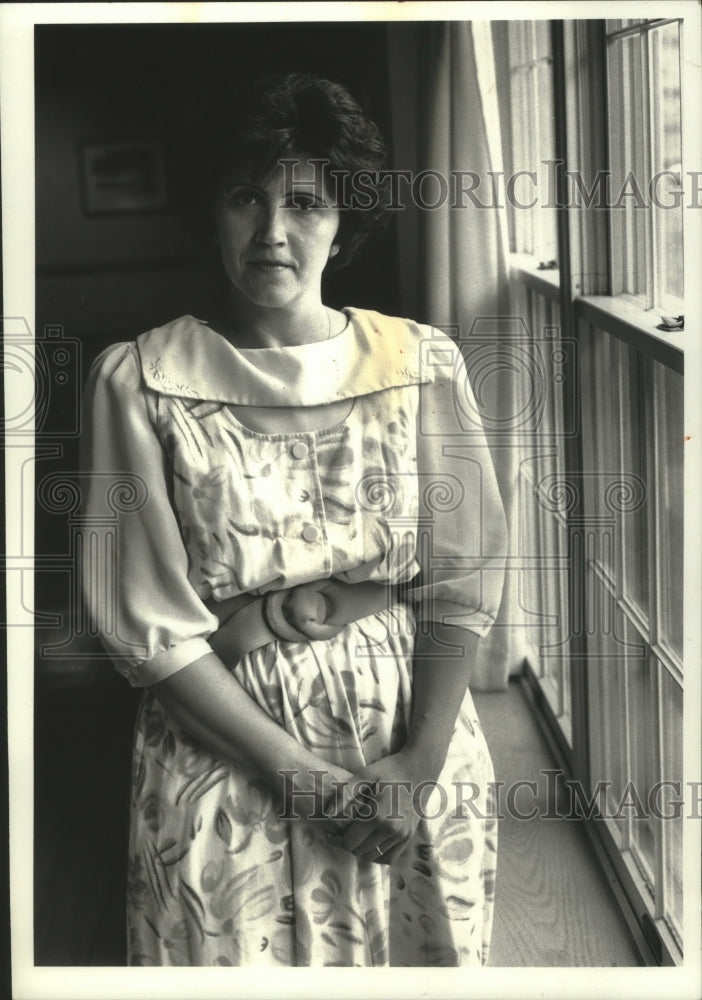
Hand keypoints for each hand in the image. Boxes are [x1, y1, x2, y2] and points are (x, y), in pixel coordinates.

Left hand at [332, 750, 439, 865]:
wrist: (417, 771)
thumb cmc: (389, 771)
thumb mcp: (365, 775)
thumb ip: (345, 793)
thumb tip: (327, 813)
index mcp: (377, 816)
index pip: (350, 841)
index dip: (337, 837)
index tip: (331, 830)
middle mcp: (391, 831)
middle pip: (360, 851)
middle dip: (347, 843)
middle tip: (341, 832)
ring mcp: (402, 836)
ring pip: (373, 857)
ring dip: (361, 849)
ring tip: (356, 835)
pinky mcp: (408, 837)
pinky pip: (389, 858)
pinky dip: (377, 855)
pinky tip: (370, 842)